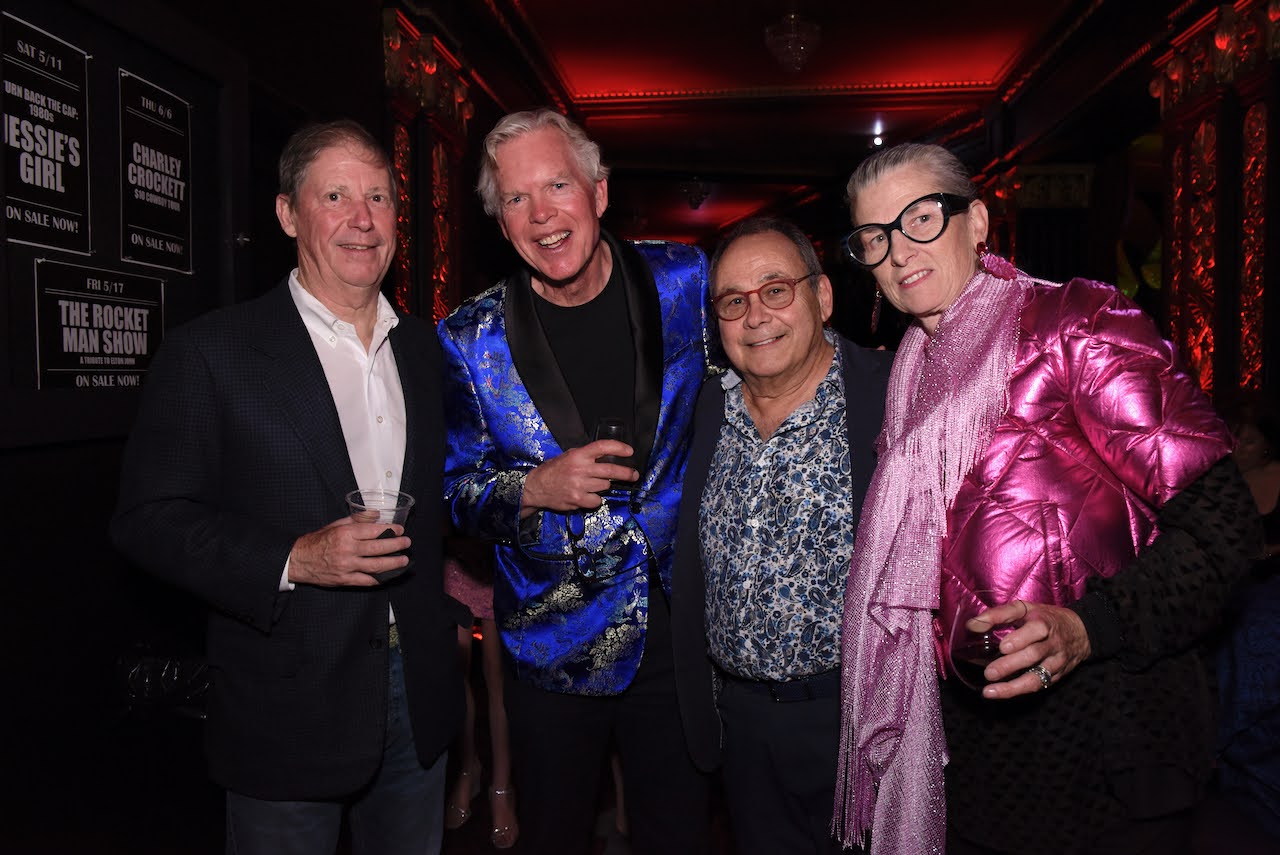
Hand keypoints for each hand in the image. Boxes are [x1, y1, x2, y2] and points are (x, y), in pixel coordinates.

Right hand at [288, 516, 409, 586]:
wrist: (299, 560)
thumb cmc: (318, 541)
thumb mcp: (336, 525)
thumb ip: (357, 520)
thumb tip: (376, 514)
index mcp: (345, 534)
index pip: (373, 531)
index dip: (390, 530)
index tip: (400, 530)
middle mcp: (347, 550)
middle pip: (378, 548)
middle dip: (396, 545)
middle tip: (406, 543)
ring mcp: (347, 566)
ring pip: (376, 566)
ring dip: (393, 563)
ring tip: (403, 560)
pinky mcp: (345, 579)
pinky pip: (366, 580)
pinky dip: (379, 578)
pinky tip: (388, 575)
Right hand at [520, 441, 638, 515]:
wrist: (536, 487)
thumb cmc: (554, 470)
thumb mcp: (568, 456)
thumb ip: (586, 456)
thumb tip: (607, 456)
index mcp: (578, 455)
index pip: (602, 447)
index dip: (618, 448)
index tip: (629, 452)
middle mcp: (580, 469)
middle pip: (611, 470)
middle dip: (626, 473)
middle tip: (634, 474)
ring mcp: (579, 485)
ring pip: (605, 486)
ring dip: (603, 486)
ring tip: (592, 484)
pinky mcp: (577, 499)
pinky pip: (597, 500)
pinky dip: (595, 498)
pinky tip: (586, 495)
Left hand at [973, 600, 1090, 699]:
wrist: (1080, 632)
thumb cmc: (1045, 618)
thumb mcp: (1024, 609)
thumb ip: (998, 615)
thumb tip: (972, 625)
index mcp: (1044, 623)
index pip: (1036, 629)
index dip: (1020, 638)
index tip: (1003, 646)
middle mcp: (1052, 643)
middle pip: (1034, 655)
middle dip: (1011, 665)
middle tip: (990, 672)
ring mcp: (1055, 662)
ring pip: (1037, 676)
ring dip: (1014, 686)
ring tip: (990, 691)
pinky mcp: (1056, 676)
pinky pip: (1038, 685)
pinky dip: (1019, 690)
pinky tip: (1001, 693)